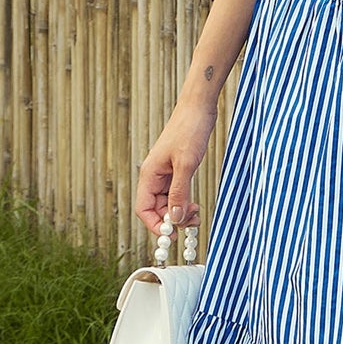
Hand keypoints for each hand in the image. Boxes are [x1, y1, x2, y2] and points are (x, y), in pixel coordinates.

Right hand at [135, 101, 215, 237]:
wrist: (199, 109)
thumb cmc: (189, 131)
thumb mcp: (186, 164)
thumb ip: (179, 192)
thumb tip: (174, 219)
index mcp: (149, 174)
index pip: (143, 209)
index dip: (155, 225)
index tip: (171, 234)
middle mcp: (154, 176)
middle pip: (157, 208)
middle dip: (172, 219)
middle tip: (193, 222)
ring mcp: (166, 174)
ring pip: (168, 203)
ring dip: (180, 212)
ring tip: (197, 213)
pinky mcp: (178, 170)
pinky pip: (177, 193)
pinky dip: (185, 202)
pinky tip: (195, 205)